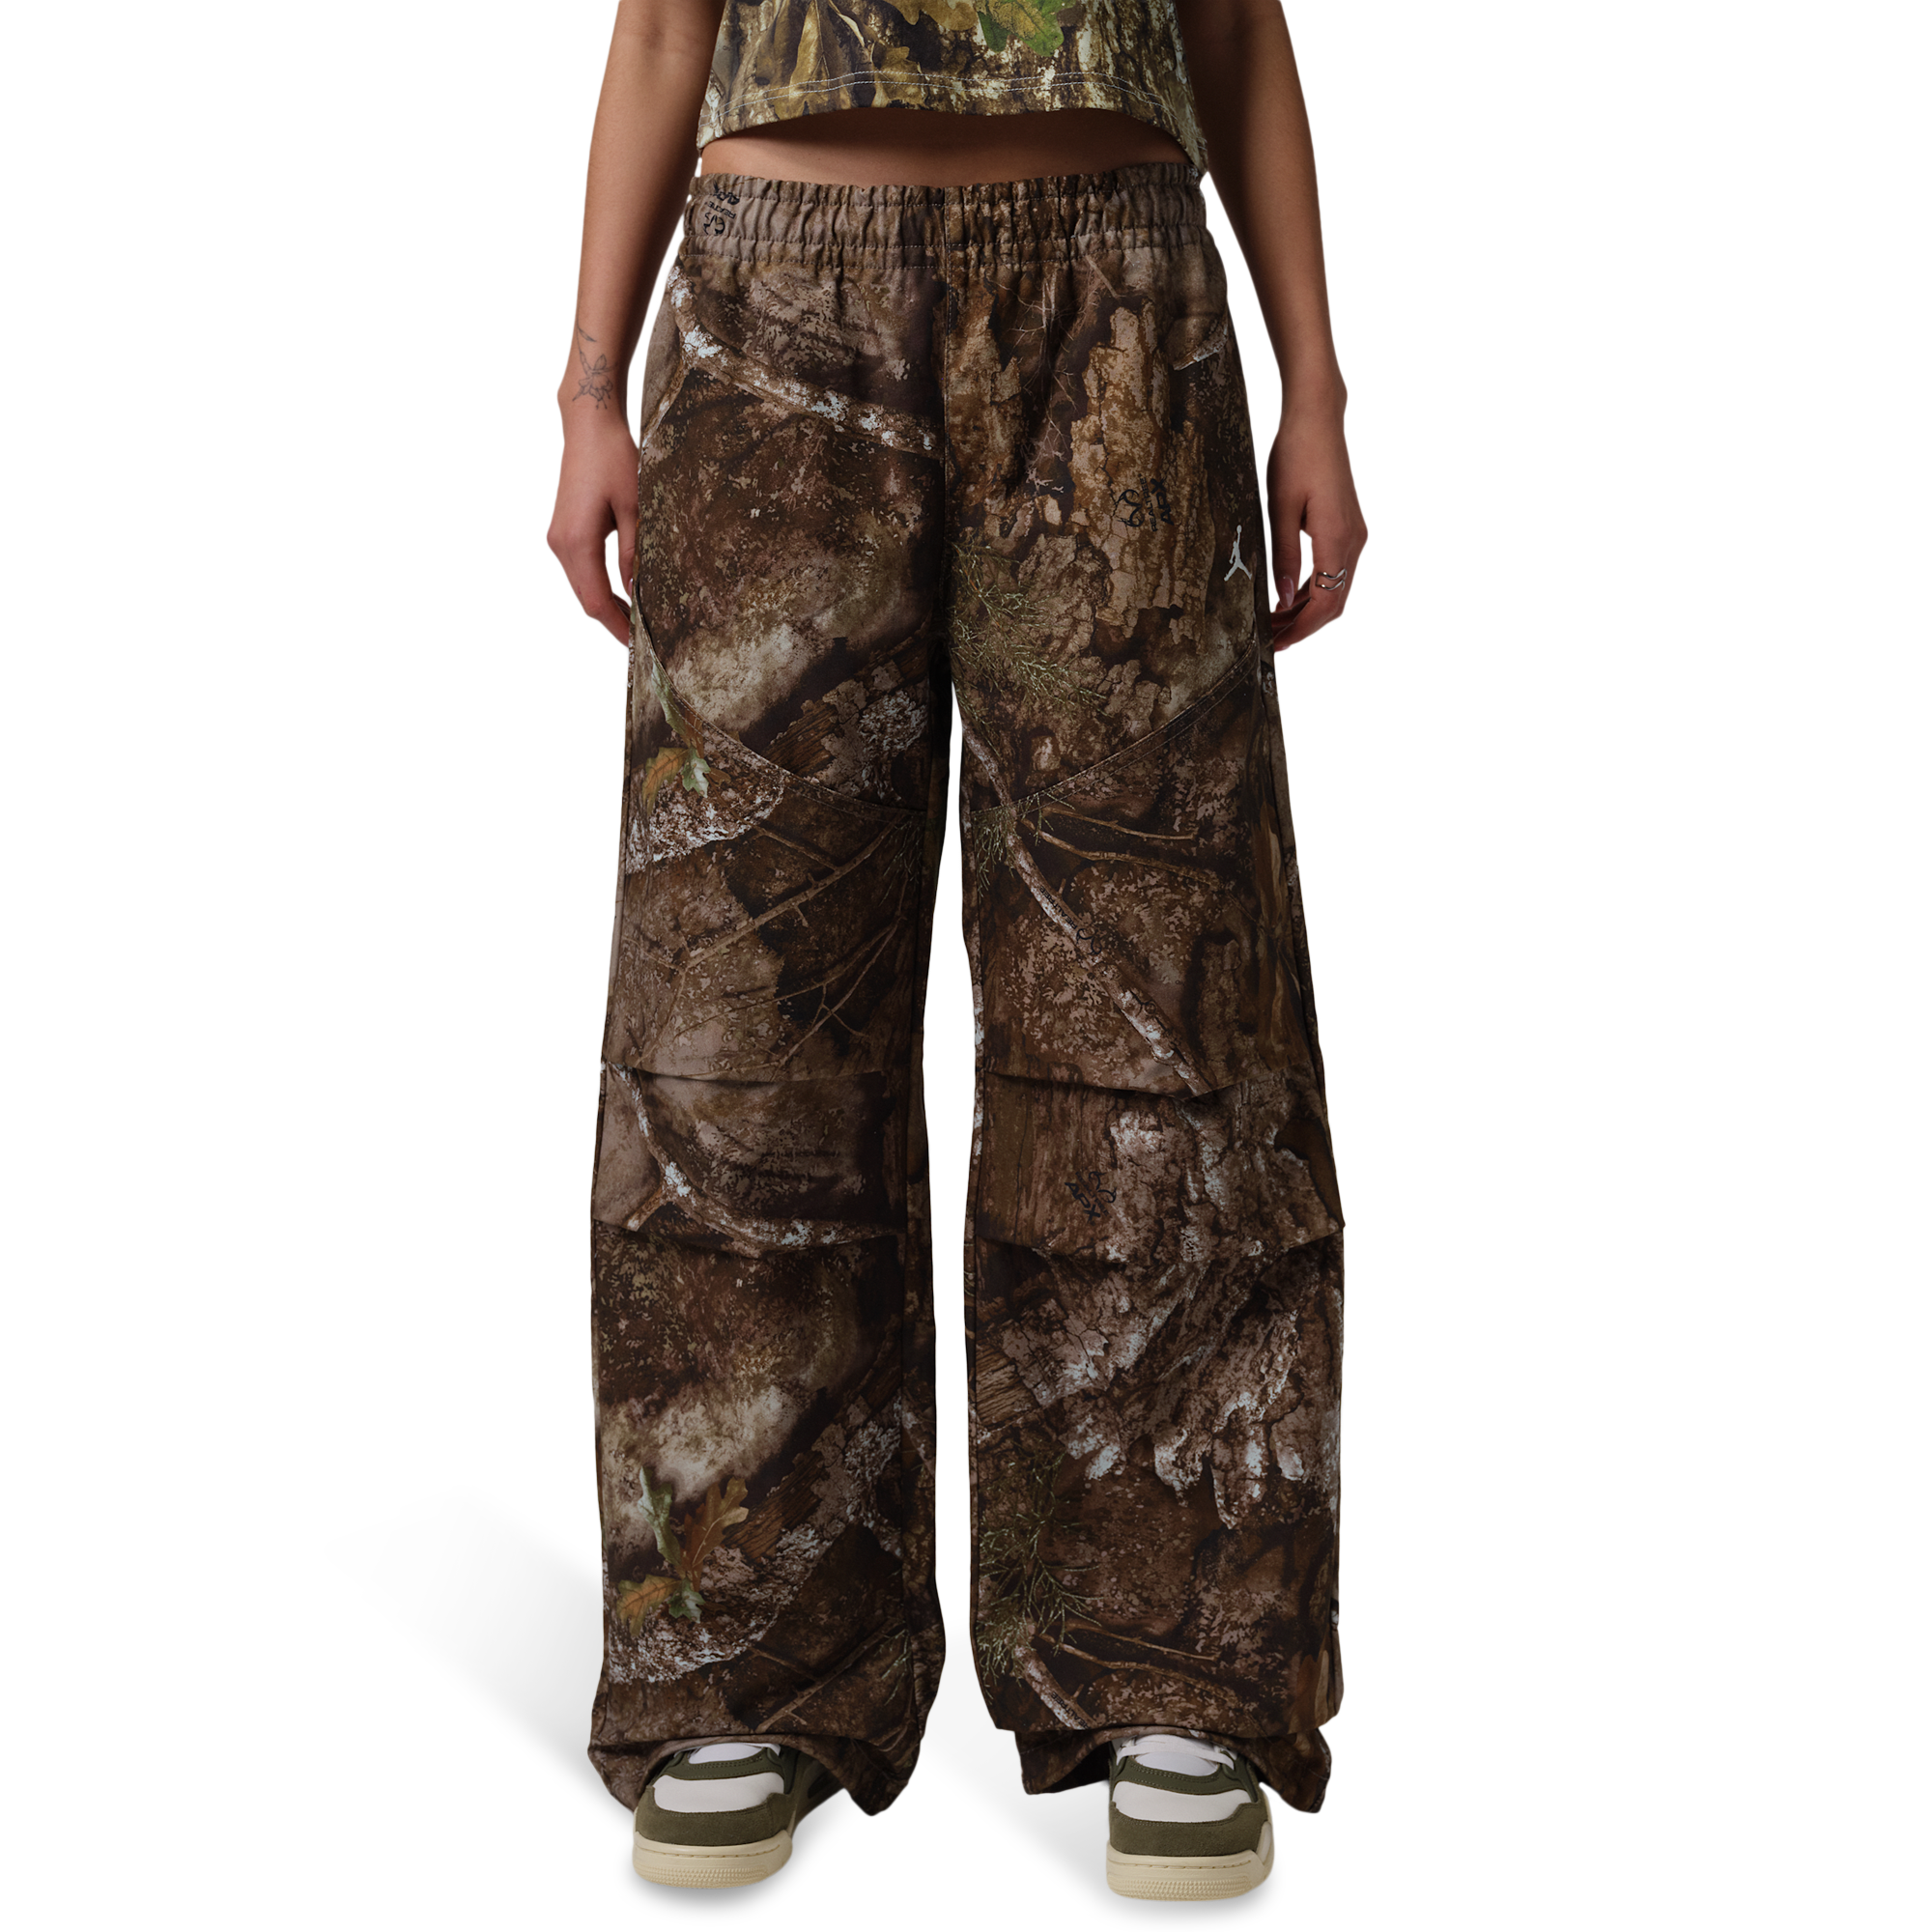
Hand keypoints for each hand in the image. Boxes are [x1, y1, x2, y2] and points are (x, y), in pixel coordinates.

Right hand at [547, 409, 640, 645]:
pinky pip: (578, 571)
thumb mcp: (636, 510)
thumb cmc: (613, 458)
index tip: (638, 645)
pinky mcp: (561, 532)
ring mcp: (557, 539)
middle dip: (612, 622)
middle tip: (643, 639)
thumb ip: (634, 555)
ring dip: (605, 606)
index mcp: (577, 541)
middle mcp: (560, 544)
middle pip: (585, 600)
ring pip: (580, 588)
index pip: (596, 601)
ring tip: (635, 621)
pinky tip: (620, 595)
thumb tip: (637, 593)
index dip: (617, 627)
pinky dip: (597, 588)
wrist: (589, 426)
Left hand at [1266, 393, 1368, 653]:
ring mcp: (1354, 535)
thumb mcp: (1279, 509)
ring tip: (1275, 621)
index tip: (1275, 644)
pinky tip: (1289, 596)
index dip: (1299, 629)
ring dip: (1307, 609)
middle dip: (1302, 625)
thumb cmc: (1297, 455)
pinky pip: (1334, 570)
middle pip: (1333, 602)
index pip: (1324, 604)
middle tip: (1270, 640)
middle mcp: (1353, 541)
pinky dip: (1313, 589)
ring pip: (1335, 589)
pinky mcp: (1348, 527)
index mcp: (1338, 540)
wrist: (1317, 419)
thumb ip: (1283, 557)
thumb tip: (1281, 598)